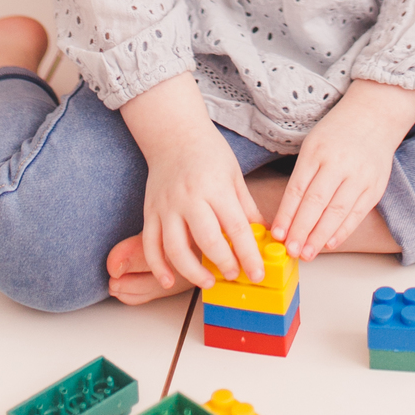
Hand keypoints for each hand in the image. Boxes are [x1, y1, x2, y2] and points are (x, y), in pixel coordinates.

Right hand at [112, 73, 263, 297]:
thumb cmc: (209, 153)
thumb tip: (264, 235)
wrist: (173, 133)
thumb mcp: (234, 175)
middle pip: (207, 240)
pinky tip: (168, 280)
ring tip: (207, 281)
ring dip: (192, 272)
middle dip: (224, 263)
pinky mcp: (150, 211)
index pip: (236, 228)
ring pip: (175, 248)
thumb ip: (247, 207)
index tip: (257, 273)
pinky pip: (150, 245)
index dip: (248, 254)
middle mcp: (189, 198)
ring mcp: (166, 206)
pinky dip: (157, 266)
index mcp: (215, 187)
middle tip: (235, 275)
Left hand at [271, 78, 414, 262]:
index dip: (286, 215)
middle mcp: (338, 163)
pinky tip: (329, 243)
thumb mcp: (312, 145)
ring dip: (320, 237)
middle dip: (302, 230)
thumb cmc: (337, 132)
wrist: (374, 117)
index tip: (277, 234)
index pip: (297, 189)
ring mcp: (359, 176)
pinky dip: (342, 231)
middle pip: (316, 203)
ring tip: (307, 253)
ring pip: (337, 212)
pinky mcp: (375, 187)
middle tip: (291, 250)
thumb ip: (302, 176)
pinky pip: (356, 214)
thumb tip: (288, 215)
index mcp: (317, 151)